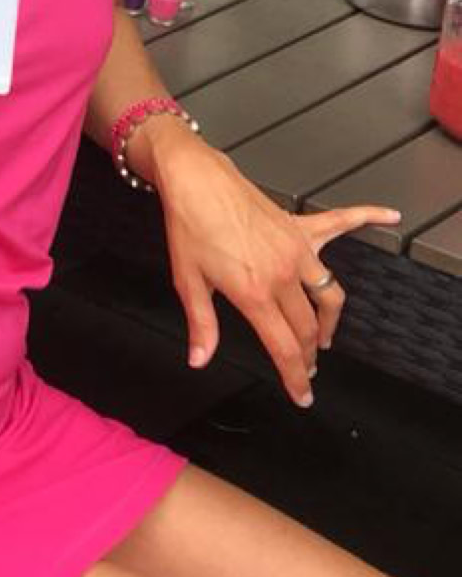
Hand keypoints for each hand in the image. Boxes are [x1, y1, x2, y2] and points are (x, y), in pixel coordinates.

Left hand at [148, 124, 398, 403]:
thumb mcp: (187, 281)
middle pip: (307, 327)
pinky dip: (366, 219)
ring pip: (329, 296)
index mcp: (254, 293)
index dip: (295, 377)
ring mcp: (297, 251)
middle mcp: (283, 275)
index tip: (302, 396)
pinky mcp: (300, 227)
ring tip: (322, 336)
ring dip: (329, 320)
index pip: (284, 347)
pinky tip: (389, 217)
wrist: (193, 180)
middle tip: (304, 367)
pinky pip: (341, 222)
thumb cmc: (188, 226)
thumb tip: (199, 358)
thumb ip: (201, 324)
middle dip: (308, 354)